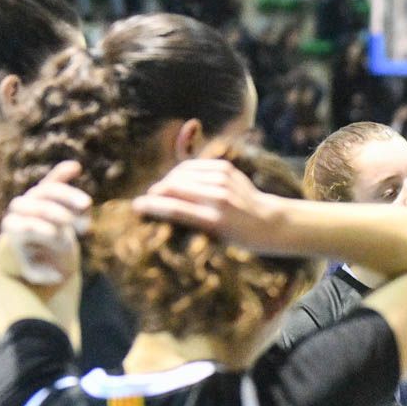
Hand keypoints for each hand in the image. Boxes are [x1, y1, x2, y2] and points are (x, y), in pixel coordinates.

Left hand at [0, 160, 87, 290]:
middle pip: (33, 204)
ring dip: (68, 195)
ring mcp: (34, 198)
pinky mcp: (48, 190)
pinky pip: (54, 179)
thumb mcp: (40, 272)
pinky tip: (75, 167)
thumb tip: (53, 275)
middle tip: (73, 223)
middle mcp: (20, 210)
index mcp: (13, 230)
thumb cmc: (42, 263)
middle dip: (52, 212)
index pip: (18, 224)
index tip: (56, 236)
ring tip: (87, 205)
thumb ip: (42, 275)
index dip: (35, 228)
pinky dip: (63, 173)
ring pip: (48, 190)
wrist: (41, 249)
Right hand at [131, 158, 283, 250]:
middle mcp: (219, 198)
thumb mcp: (216, 239)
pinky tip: (177, 181)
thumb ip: (191, 223)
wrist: (271, 221)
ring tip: (160, 191)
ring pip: (181, 174)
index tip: (136, 207)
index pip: (175, 208)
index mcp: (216, 220)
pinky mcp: (226, 169)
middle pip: (174, 187)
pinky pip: (194, 166)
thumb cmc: (240, 237)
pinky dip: (181, 173)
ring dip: (167, 181)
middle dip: (156, 192)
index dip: (151, 206)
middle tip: (147, 199)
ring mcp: (223, 180)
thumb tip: (161, 210)